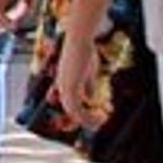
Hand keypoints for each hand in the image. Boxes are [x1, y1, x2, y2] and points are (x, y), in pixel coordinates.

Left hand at [52, 13, 108, 128]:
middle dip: (84, 118)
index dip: (81, 111)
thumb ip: (88, 84)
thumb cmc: (84, 49)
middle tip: (98, 123)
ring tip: (100, 123)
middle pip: (71, 109)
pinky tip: (101, 117)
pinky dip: (88, 117)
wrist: (79, 38)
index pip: (70, 102)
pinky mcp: (70, 88)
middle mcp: (62, 86)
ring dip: (88, 120)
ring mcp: (65, 87)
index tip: (95, 115)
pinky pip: (78, 111)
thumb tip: (89, 98)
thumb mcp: (88, 70)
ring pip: (74, 113)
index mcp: (64, 81)